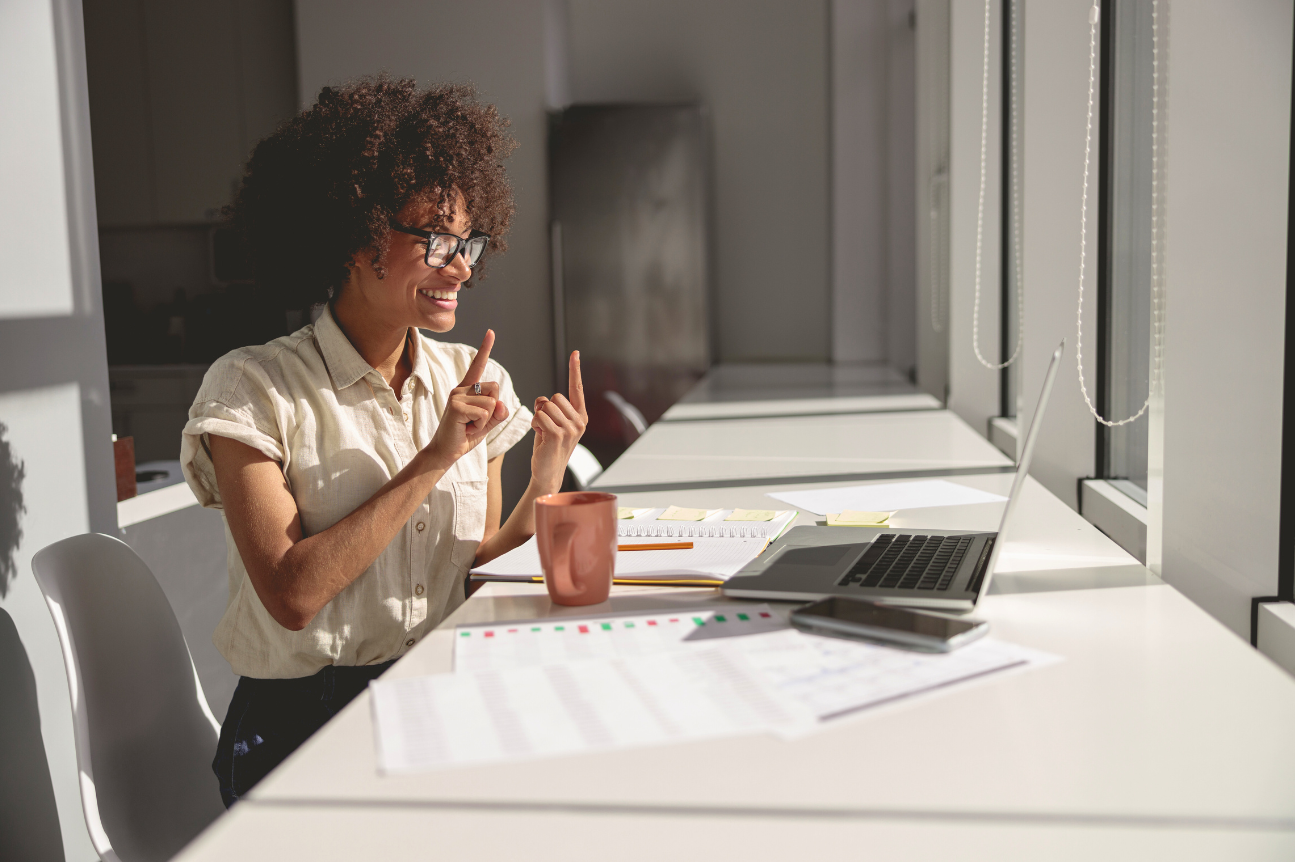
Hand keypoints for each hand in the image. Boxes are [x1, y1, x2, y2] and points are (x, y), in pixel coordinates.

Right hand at [423, 330, 508, 469]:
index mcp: (467, 389)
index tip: (491, 332)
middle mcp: (461, 388)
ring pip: (491, 403)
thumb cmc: (464, 436)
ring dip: (485, 420)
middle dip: (493, 408)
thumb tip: (502, 405)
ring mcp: (456, 395)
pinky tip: (465, 429)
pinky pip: (484, 413)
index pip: (478, 365)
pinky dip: (479, 425)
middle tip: (475, 421)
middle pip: (495, 389)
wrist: (445, 452)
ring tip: (469, 426)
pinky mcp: (455, 405)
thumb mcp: (486, 423)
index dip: (485, 348)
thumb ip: (498, 413)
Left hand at [531, 350, 587, 492]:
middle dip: (544, 409)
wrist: (548, 472)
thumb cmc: (548, 447)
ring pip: (545, 407)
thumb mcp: (553, 424)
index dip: (575, 370)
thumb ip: (552, 409)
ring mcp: (570, 429)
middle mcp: (579, 422)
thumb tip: (542, 400)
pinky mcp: (557, 435)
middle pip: (554, 397)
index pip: (577, 388)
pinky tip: (540, 437)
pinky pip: (539, 416)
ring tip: (543, 433)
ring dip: (538, 418)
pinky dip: (535, 425)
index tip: (575, 353)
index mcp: (581, 417)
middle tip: (546, 427)